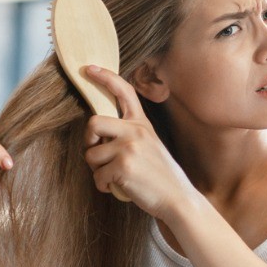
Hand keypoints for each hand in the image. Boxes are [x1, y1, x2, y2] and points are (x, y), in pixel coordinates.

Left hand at [83, 65, 198, 219]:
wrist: (177, 198)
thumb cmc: (159, 175)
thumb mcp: (150, 145)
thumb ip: (129, 134)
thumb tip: (98, 133)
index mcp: (142, 124)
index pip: (124, 91)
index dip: (104, 77)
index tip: (88, 69)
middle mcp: (135, 131)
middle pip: (93, 123)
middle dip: (89, 141)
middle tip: (98, 153)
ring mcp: (129, 148)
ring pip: (91, 154)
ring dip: (98, 170)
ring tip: (115, 176)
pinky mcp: (123, 167)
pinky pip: (97, 176)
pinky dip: (103, 185)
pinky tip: (118, 187)